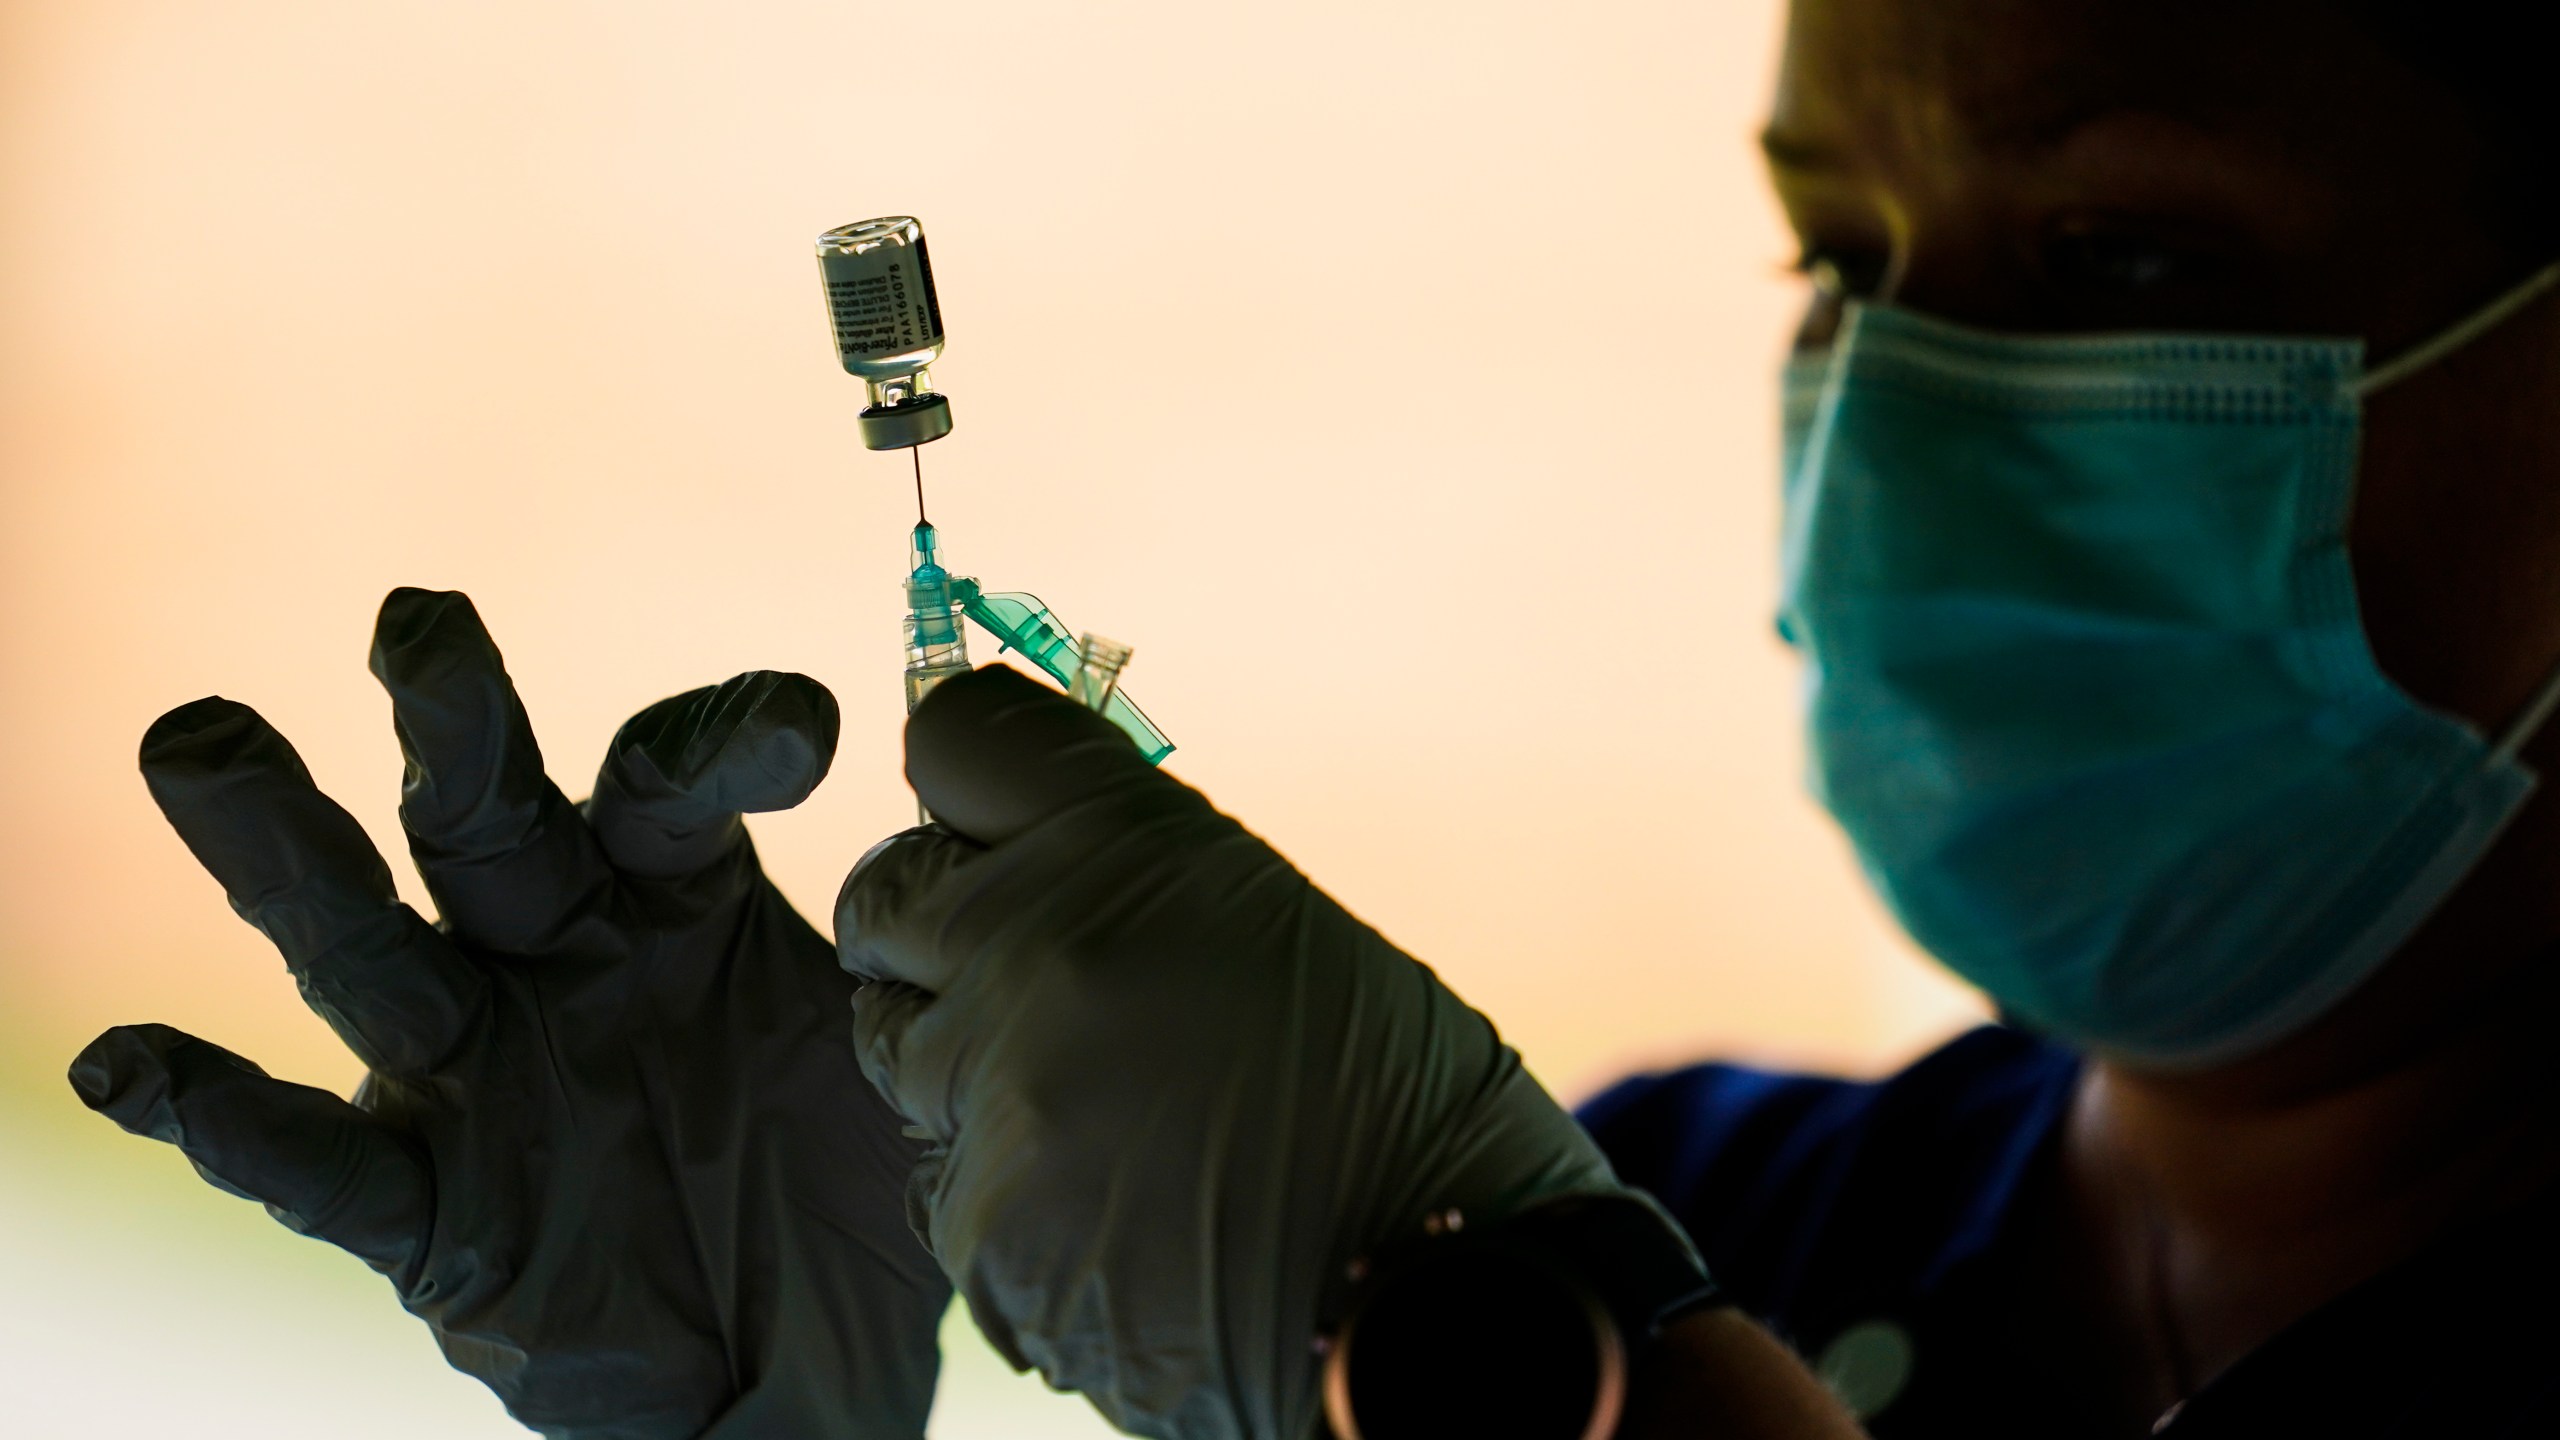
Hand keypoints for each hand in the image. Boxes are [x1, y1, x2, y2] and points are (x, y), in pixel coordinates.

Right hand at [69, 589, 948, 1438]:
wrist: (807, 1365)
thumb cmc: (850, 1176)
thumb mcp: (906, 1042)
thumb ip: (925, 935)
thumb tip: (1006, 817)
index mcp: (675, 896)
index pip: (669, 780)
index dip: (724, 738)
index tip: (809, 733)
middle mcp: (557, 956)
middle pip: (486, 818)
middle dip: (457, 723)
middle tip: (423, 621)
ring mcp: (479, 1075)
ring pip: (366, 948)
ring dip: (284, 852)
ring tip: (205, 738)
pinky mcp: (430, 1208)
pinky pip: (316, 1162)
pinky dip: (223, 1117)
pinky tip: (132, 1065)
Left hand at [836, 666, 1626, 1438]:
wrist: (1435, 1281)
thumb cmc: (1384, 1095)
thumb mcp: (1265, 917)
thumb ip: (1117, 866)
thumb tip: (1007, 843)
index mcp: (1123, 843)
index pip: (954, 741)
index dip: (967, 785)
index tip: (987, 822)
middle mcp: (1035, 947)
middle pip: (885, 893)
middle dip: (935, 928)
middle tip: (1019, 972)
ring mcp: (995, 1091)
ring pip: (892, 1039)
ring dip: (964, 1058)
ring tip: (1096, 1100)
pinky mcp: (977, 1222)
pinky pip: (938, 1171)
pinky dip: (1004, 1184)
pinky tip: (1112, 1201)